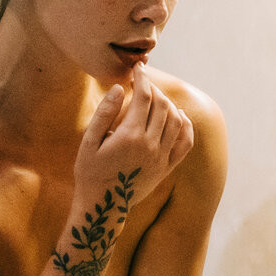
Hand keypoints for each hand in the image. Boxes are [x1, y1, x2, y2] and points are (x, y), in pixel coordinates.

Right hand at [75, 65, 194, 205]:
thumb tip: (120, 88)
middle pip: (162, 105)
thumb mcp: (89, 142)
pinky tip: (178, 116)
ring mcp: (162, 157)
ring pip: (176, 121)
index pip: (144, 97)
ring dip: (168, 104)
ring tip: (156, 98)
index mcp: (130, 136)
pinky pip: (185, 143)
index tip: (139, 68)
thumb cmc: (89, 172)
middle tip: (144, 83)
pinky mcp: (167, 167)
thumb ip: (104, 113)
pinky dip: (186, 126)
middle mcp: (150, 145)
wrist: (103, 206)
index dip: (143, 78)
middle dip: (154, 89)